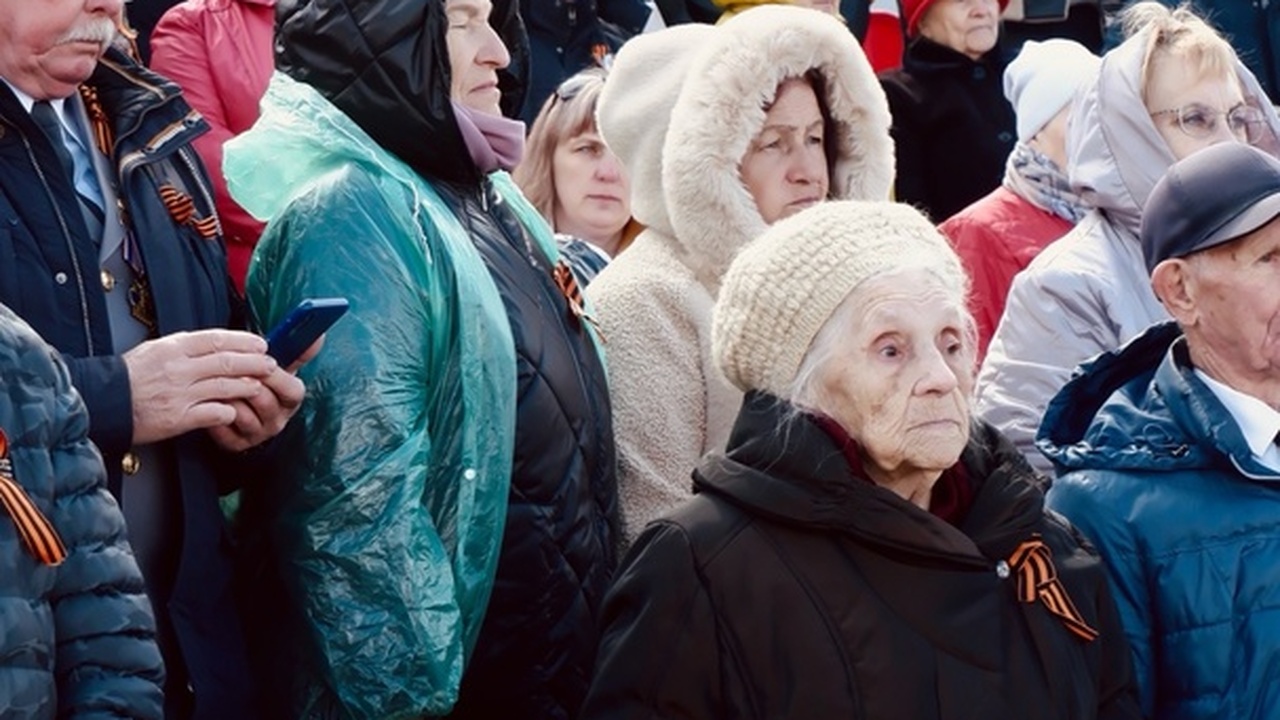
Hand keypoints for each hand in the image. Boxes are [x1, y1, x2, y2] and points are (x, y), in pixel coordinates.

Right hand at [123, 329, 277, 444]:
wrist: (102, 402)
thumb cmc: (128, 377)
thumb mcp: (154, 349)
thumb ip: (184, 346)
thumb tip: (214, 343)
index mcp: (172, 348)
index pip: (216, 340)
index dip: (243, 341)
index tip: (260, 343)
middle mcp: (178, 369)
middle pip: (226, 362)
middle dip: (254, 363)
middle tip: (270, 364)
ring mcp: (179, 394)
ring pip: (225, 386)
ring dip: (248, 386)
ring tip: (260, 385)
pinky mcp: (178, 418)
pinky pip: (213, 413)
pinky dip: (228, 411)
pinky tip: (236, 411)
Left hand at [206, 335, 324, 451]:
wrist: (235, 406)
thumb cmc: (259, 383)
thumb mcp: (279, 368)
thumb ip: (298, 351)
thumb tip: (320, 336)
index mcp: (290, 402)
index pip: (293, 391)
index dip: (277, 376)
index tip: (262, 360)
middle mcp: (277, 421)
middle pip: (265, 400)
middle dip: (247, 380)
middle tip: (231, 366)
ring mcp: (257, 434)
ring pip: (242, 412)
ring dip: (228, 394)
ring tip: (215, 381)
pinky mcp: (236, 444)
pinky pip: (223, 426)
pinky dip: (213, 411)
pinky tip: (207, 399)